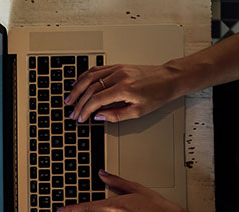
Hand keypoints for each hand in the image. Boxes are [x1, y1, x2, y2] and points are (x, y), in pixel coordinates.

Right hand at [65, 64, 180, 122]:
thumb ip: (116, 115)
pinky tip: (79, 83)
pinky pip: (96, 70)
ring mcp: (117, 69)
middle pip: (90, 88)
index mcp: (124, 89)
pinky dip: (85, 76)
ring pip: (90, 77)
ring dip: (77, 88)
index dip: (85, 110)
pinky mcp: (118, 66)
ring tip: (70, 98)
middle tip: (72, 111)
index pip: (96, 100)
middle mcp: (119, 77)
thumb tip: (99, 116)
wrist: (168, 79)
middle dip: (78, 102)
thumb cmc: (157, 94)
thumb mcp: (138, 111)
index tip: (80, 117)